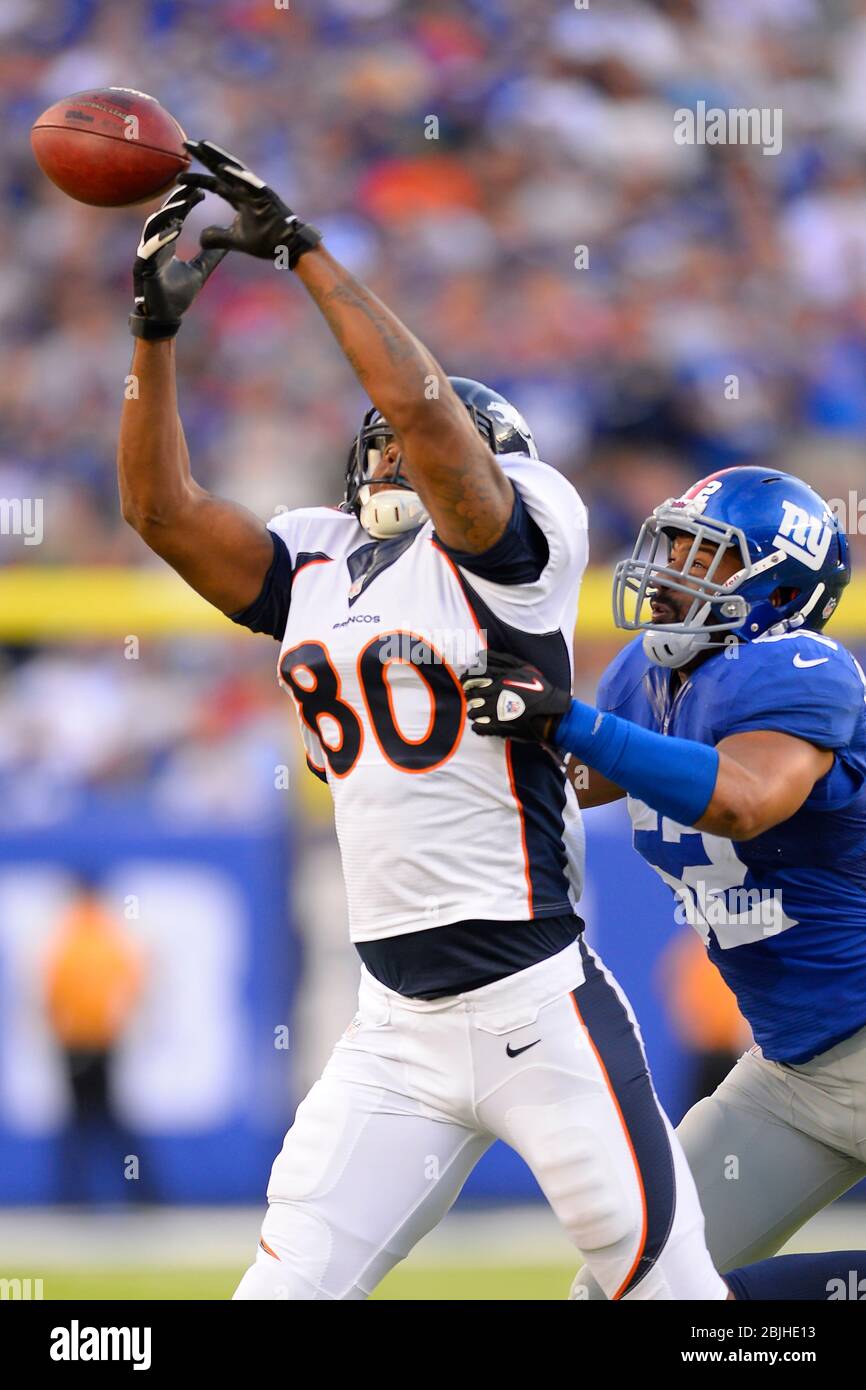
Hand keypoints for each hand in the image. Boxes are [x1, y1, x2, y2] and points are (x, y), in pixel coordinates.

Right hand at [129, 184, 226, 339]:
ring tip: (181, 204)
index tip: (200, 192)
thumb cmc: (177, 296)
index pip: (176, 217)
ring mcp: (147, 254)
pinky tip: (174, 230)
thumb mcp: (200, 271)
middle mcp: (154, 244)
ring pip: (154, 228)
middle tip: (191, 187)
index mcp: (166, 243)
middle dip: (177, 201)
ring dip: (167, 215)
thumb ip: (211, 256)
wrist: (165, 318)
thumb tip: (228, 244)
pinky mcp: (143, 267)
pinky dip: (161, 239)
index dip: (186, 203)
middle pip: (164, 216)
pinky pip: (151, 249)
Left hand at [179, 140, 321, 264]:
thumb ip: (218, 237)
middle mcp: (246, 189)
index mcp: (239, 198)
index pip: (214, 184)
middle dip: (204, 155)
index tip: (179, 176)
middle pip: (222, 168)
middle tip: (186, 143)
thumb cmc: (268, 241)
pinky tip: (223, 167)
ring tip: (203, 145)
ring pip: (235, 168)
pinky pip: (250, 183)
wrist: (290, 247)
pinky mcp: (267, 196)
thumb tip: (200, 239)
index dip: (197, 179)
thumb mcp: (236, 240)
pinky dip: (237, 175)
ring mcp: (257, 190)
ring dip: (218, 156)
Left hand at [461, 651, 571, 743]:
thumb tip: (481, 654)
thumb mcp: (524, 667)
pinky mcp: (499, 727)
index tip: (466, 681)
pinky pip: (478, 727)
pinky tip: (483, 722)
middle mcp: (496, 694)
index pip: (472, 676)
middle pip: (470, 693)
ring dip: (473, 710)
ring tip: (479, 710)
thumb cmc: (539, 689)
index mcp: (500, 679)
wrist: (551, 714)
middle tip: (472, 695)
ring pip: (473, 711)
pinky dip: (478, 726)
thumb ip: (502, 659)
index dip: (466, 678)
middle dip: (469, 694)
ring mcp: (497, 712)